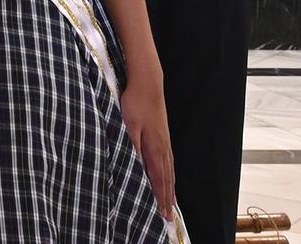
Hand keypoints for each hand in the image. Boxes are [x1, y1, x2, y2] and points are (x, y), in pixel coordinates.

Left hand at [119, 77, 175, 218]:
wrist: (148, 82)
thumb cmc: (136, 102)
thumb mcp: (128, 124)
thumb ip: (132, 146)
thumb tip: (135, 167)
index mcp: (155, 148)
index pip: (159, 180)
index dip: (161, 198)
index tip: (164, 214)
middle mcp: (163, 147)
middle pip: (167, 179)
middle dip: (167, 198)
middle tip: (169, 216)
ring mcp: (164, 140)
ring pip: (169, 170)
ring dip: (170, 188)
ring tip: (171, 202)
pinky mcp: (163, 134)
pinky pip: (168, 160)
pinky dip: (169, 173)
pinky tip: (168, 175)